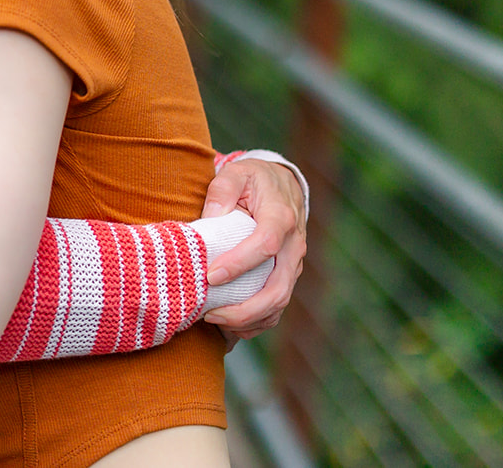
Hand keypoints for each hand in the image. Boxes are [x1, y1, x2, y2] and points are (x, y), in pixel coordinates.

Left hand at [199, 159, 305, 338]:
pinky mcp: (287, 276)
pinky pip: (277, 308)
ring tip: (213, 320)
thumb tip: (209, 220)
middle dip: (244, 308)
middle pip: (278, 288)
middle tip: (209, 312)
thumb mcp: (236, 173)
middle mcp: (293, 245)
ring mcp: (293, 265)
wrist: (282, 186)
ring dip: (248, 320)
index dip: (239, 264)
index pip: (266, 245)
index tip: (210, 276)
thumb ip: (221, 190)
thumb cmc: (254, 180)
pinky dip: (256, 323)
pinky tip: (230, 327)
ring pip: (279, 303)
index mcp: (281, 217)